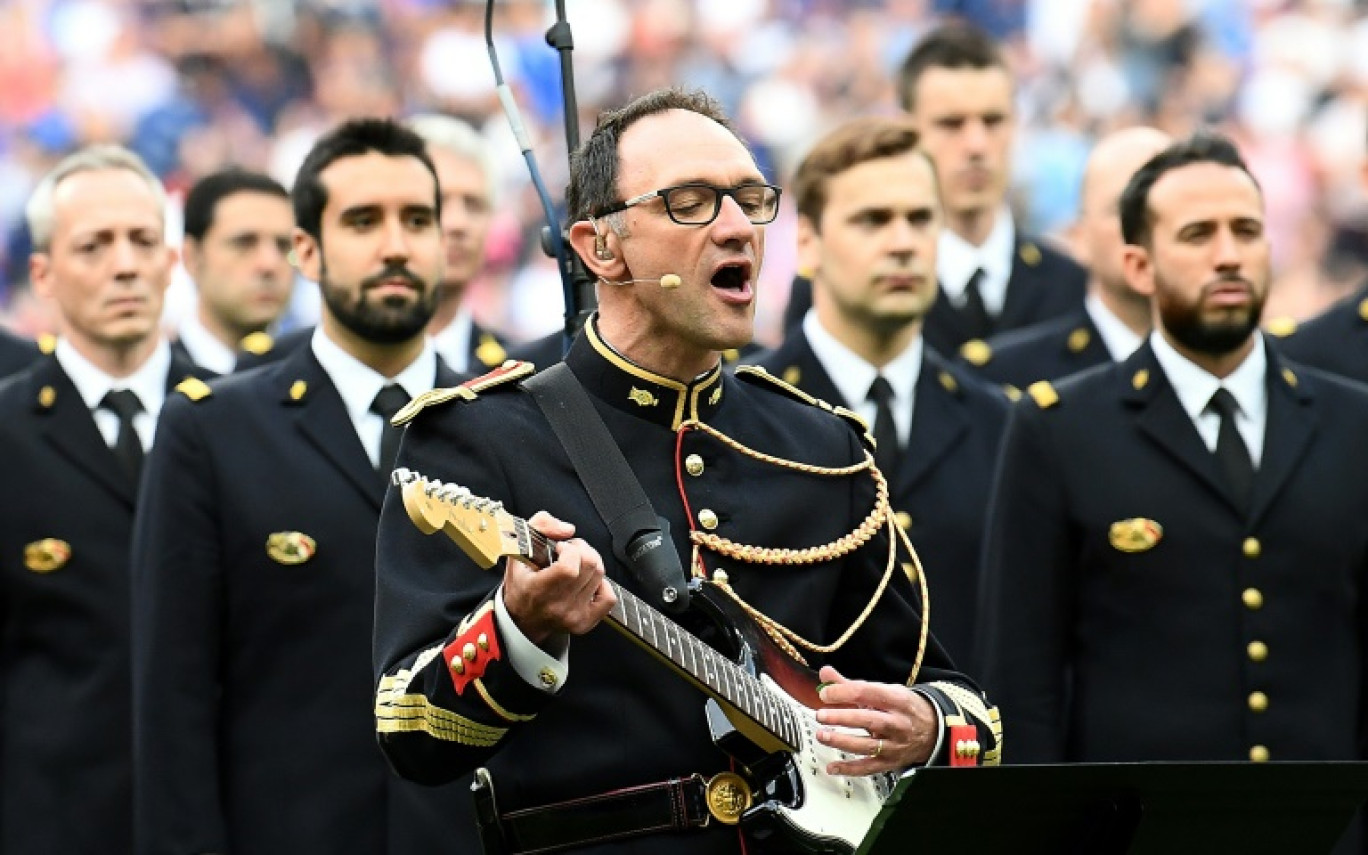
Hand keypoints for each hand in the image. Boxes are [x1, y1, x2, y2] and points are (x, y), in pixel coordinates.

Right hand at [502, 511, 614, 646]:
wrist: (521, 621)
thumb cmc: (520, 586)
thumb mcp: (518, 550)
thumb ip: (539, 526)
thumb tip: (568, 529)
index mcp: (538, 590)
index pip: (569, 566)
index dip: (569, 550)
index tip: (559, 549)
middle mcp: (559, 606)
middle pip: (589, 565)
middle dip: (581, 550)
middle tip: (569, 552)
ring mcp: (574, 616)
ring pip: (599, 575)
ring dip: (590, 563)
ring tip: (576, 564)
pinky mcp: (586, 622)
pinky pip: (609, 597)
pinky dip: (601, 584)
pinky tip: (586, 582)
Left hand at [813, 664, 937, 775]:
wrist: (933, 730)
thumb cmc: (904, 707)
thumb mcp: (883, 690)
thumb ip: (851, 684)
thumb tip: (825, 674)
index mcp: (896, 699)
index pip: (868, 693)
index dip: (844, 693)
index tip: (825, 694)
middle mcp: (897, 722)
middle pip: (868, 720)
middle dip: (843, 718)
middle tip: (821, 715)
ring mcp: (895, 744)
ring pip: (868, 745)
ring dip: (842, 741)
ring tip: (822, 735)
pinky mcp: (891, 762)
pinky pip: (869, 767)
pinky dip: (850, 769)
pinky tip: (833, 767)